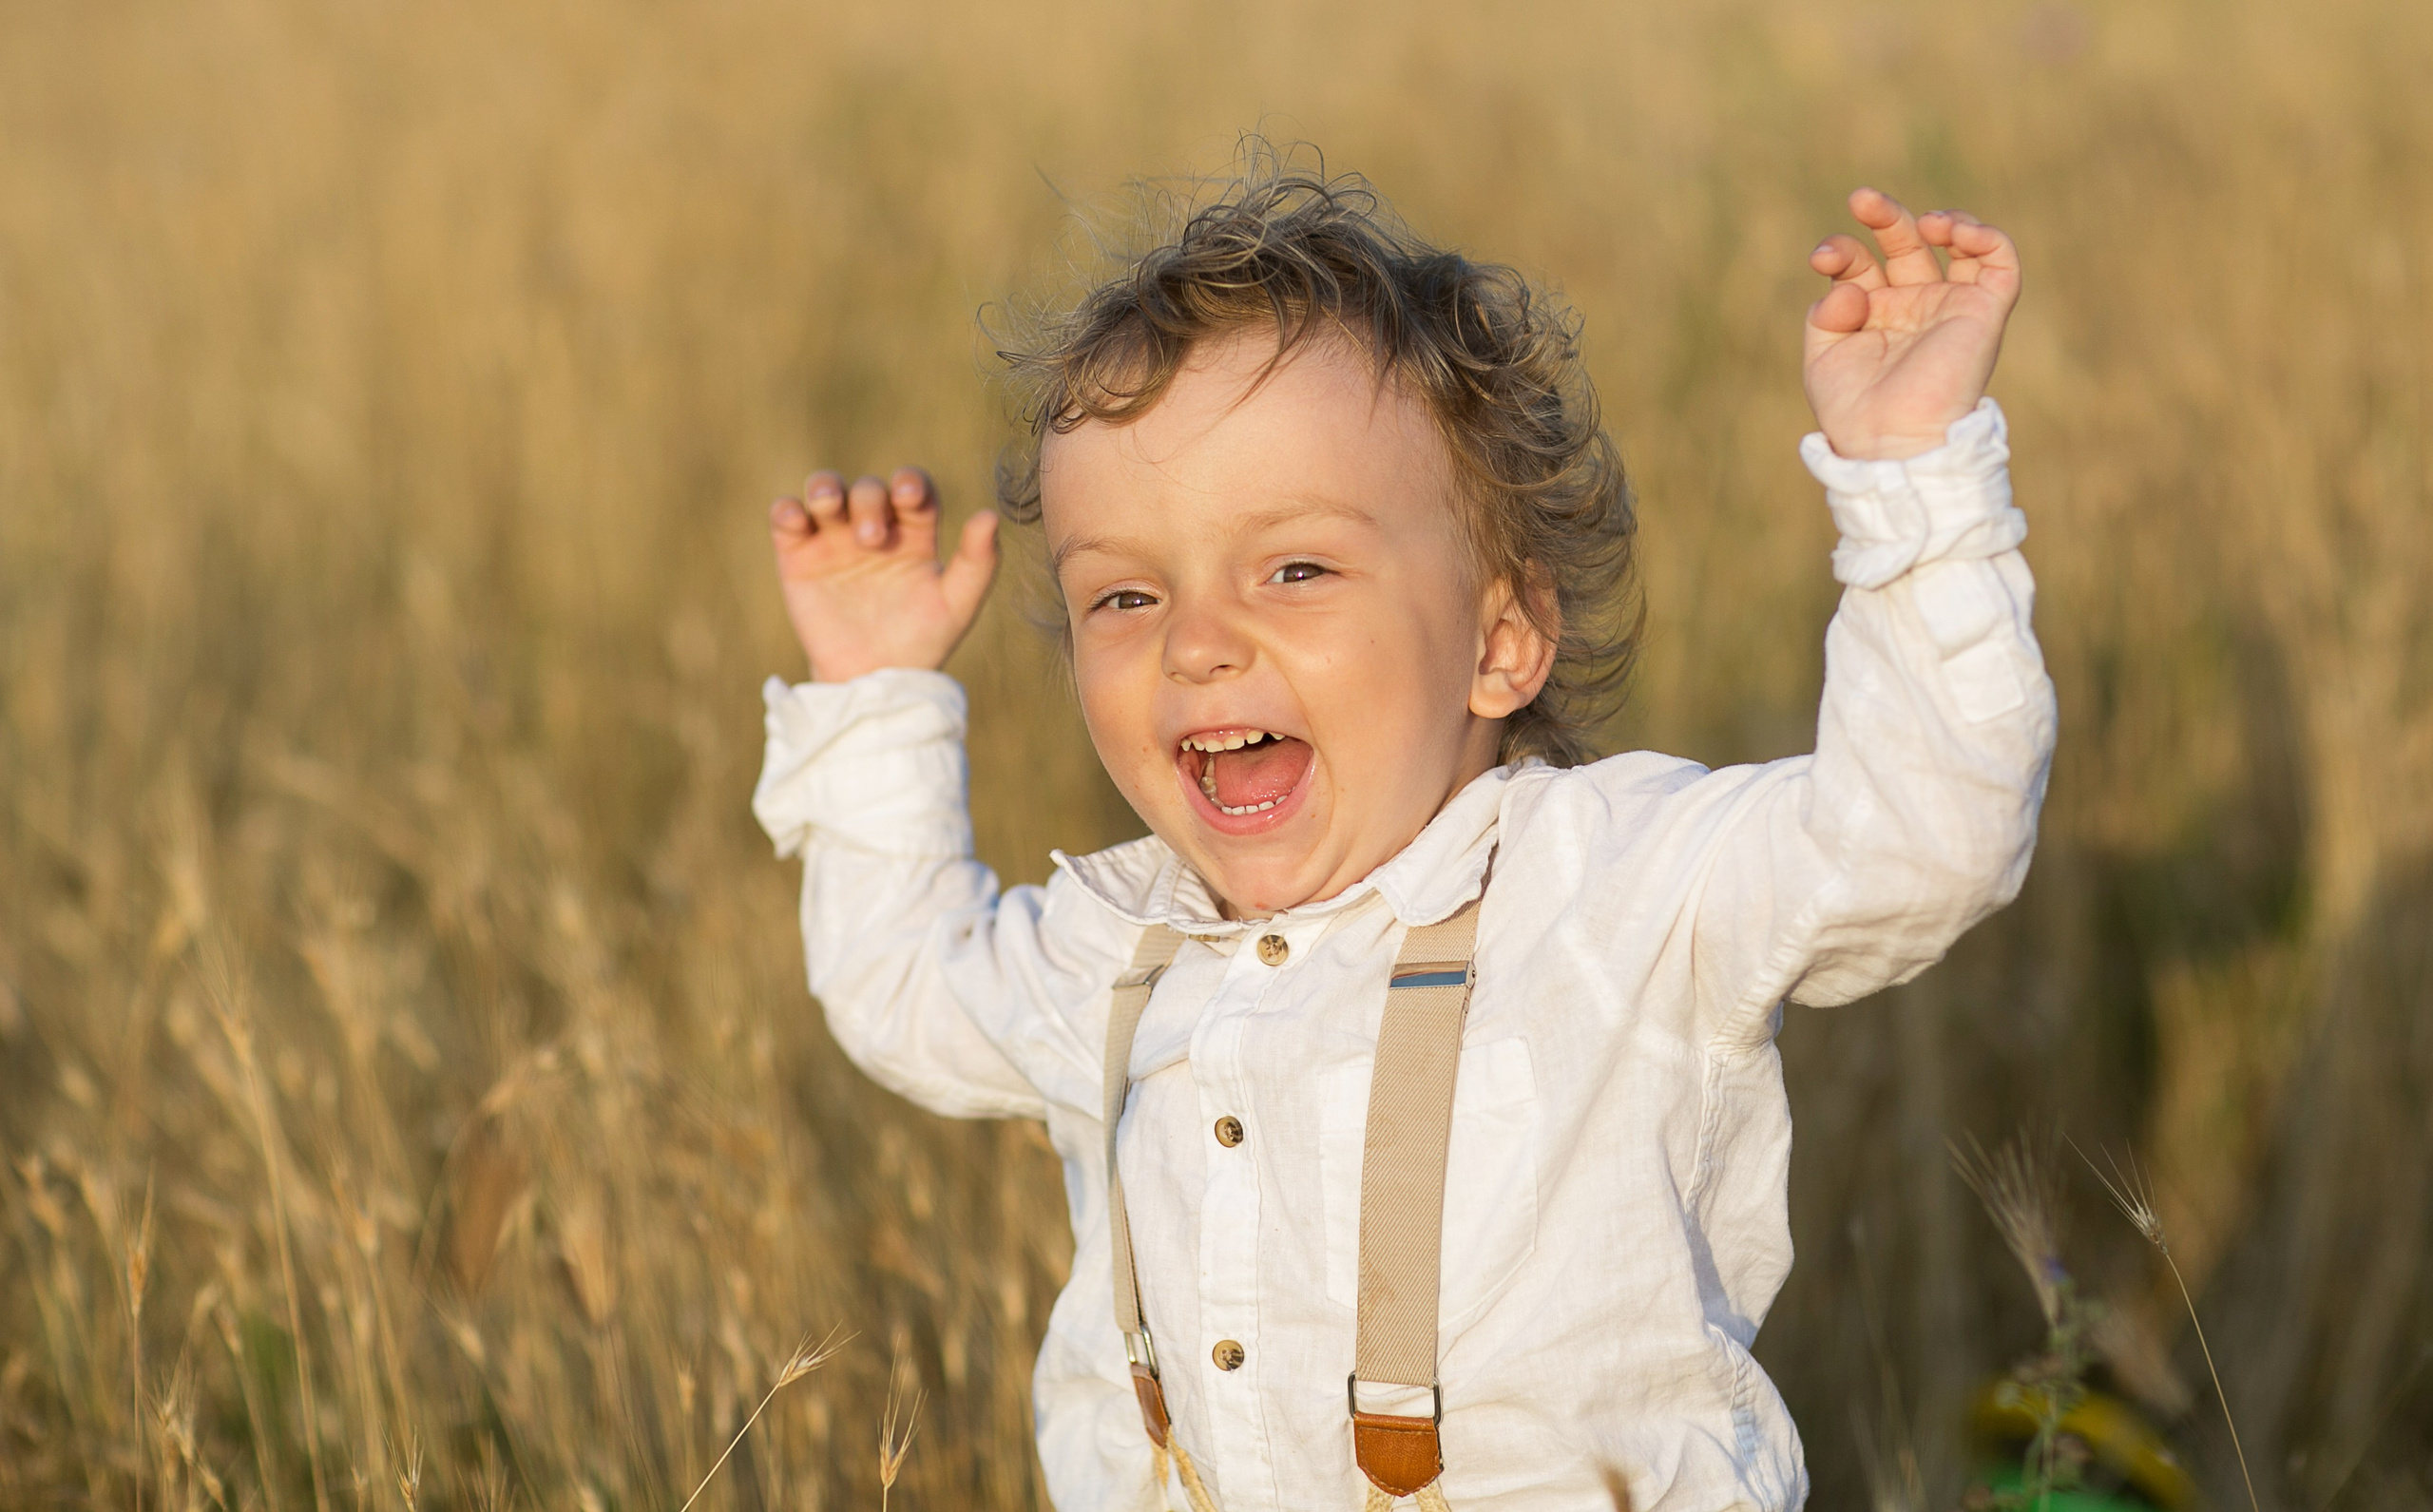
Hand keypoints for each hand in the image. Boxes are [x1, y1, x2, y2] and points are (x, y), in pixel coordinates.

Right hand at [768, 467, 999, 681]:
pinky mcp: (798, 556)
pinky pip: (786, 517)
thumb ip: (979, 562)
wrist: (873, 680)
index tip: (910, 496)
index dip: (911, 482)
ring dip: (825, 487)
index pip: (913, 489)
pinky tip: (795, 518)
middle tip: (872, 541)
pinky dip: (786, 510)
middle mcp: (874, 527)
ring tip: (828, 505)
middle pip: (868, 489)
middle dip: (869, 503)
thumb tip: (991, 515)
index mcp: (914, 533)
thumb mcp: (957, 605)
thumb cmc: (921, 642)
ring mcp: (834, 539)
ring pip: (825, 490)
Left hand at [1803, 188, 2022, 459]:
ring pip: (1957, 244)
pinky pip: (2000, 261)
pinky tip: (1951, 230)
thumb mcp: (1822, 358)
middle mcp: (1914, 306)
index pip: (1860, 264)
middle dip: (1885, 216)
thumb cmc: (1854, 409)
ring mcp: (1951, 307)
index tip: (1824, 259)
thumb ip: (1825, 314)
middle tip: (1861, 199)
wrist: (1893, 440)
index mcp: (1874, 314)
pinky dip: (1984, 236)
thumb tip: (1848, 288)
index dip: (1841, 251)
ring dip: (1939, 219)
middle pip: (1906, 243)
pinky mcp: (1985, 312)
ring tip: (1920, 220)